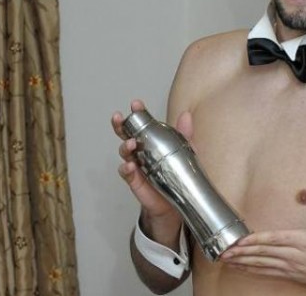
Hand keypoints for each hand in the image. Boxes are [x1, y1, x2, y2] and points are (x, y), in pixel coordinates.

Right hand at [112, 99, 192, 219]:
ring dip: (125, 146)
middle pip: (125, 135)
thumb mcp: (185, 151)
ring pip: (124, 153)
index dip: (137, 113)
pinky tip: (130, 165)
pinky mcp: (136, 181)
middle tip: (119, 118)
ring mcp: (136, 166)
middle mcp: (140, 151)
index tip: (136, 104)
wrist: (177, 200)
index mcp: (151, 141)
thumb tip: (186, 115)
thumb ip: (184, 134)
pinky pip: (127, 174)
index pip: (142, 124)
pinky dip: (127, 169)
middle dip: (120, 125)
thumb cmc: (178, 172)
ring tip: (131, 144)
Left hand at [220, 197, 305, 295]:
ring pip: (262, 264)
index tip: (242, 240)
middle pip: (264, 253)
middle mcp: (295, 256)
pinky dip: (252, 269)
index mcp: (305, 242)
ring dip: (243, 261)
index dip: (258, 240)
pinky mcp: (290, 274)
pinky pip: (267, 272)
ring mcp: (291, 267)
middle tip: (224, 250)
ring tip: (226, 259)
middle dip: (242, 252)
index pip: (277, 240)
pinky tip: (241, 268)